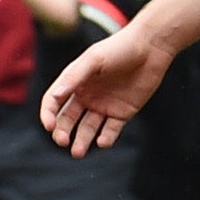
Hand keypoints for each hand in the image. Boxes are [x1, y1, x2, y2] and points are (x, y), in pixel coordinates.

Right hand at [41, 19, 174, 155]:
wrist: (151, 47)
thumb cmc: (119, 48)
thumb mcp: (94, 59)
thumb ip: (74, 77)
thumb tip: (55, 96)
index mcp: (74, 82)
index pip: (54, 102)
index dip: (48, 114)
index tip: (49, 126)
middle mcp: (86, 96)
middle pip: (68, 119)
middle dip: (62, 132)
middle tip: (62, 141)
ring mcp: (104, 105)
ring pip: (88, 128)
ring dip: (81, 140)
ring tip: (77, 152)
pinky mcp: (123, 112)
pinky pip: (111, 130)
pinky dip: (106, 138)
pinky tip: (103, 142)